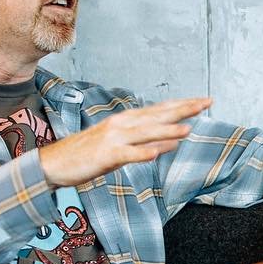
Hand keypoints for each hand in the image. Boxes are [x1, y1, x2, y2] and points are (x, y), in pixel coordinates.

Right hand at [39, 97, 210, 187]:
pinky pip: (127, 154)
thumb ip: (148, 142)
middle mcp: (122, 124)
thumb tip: (174, 142)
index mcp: (127, 121)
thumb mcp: (123, 147)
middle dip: (183, 109)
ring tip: (188, 128)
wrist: (55, 163)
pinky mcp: (106, 155)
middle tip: (207, 103)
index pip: (161, 109)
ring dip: (167, 130)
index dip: (183, 104)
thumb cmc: (90, 155)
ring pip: (145, 132)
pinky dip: (143, 153)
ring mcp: (114, 139)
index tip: (205, 100)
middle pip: (158, 115)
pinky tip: (158, 152)